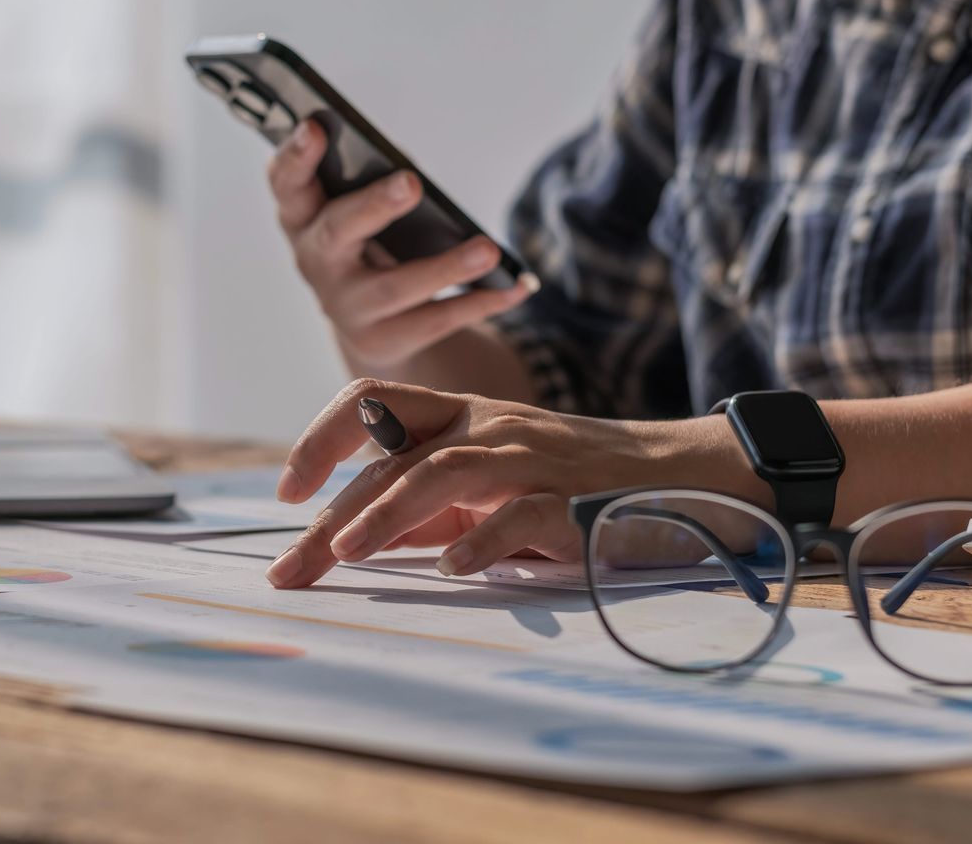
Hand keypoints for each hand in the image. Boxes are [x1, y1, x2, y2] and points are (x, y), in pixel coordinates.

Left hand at [265, 379, 761, 588]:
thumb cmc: (573, 486)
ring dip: (387, 512)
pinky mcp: (574, 500)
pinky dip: (482, 540)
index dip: (322, 439)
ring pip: (445, 471)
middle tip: (291, 569)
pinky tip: (453, 568)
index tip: (287, 493)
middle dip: (334, 515)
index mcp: (463, 416)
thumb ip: (428, 507)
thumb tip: (352, 540)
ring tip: (347, 552)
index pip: (374, 401)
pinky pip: (520, 513)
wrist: (683, 479)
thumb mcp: (491, 486)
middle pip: (394, 457)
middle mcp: (490, 426)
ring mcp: (532, 459)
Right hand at [268, 119, 533, 370]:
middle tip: (410, 182)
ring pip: (394, 288)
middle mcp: (315, 262)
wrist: (369, 322)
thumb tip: (411, 175)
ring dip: (444, 267)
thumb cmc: (367, 240)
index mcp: (303, 217)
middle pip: (336, 233)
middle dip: (372, 207)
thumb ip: (373, 181)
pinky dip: (479, 303)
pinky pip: (435, 322)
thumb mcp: (359, 209)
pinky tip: (515, 287)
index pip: (287, 184)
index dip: (295, 157)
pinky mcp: (382, 340)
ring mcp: (345, 307)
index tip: (316, 126)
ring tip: (488, 249)